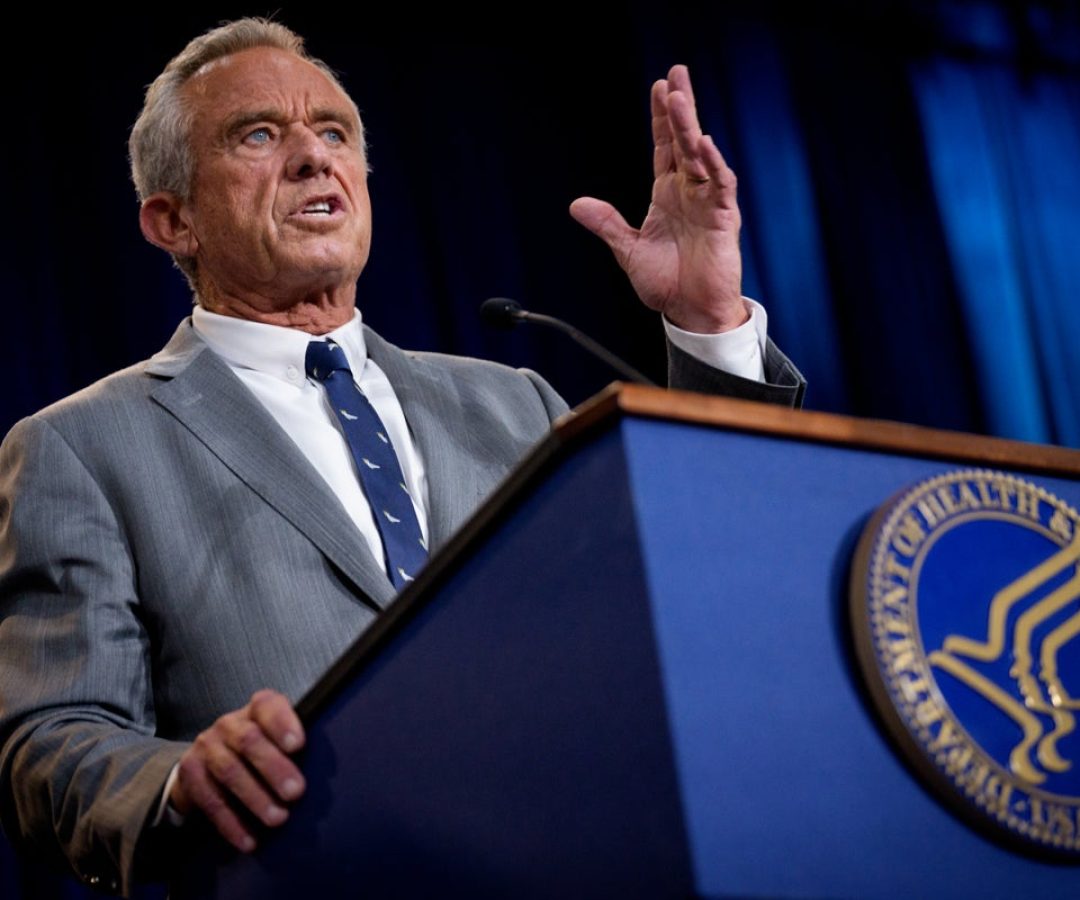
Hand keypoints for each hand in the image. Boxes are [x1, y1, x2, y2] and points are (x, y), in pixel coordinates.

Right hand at [171, 689, 305, 851]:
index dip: (282, 723)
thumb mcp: (276, 740)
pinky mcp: (191, 773)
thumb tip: (327, 773)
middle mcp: (229, 724)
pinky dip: (231, 823)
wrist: (208, 761)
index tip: (299, 745)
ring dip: (255, 797)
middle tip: (296, 792)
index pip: (268, 706)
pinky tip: (249, 840)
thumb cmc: (259, 750)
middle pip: (249, 741)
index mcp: (256, 710)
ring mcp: (207, 747)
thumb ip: (295, 748)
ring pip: (229, 770)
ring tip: (278, 818)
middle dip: (274, 768)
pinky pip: (210, 800)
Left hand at [570, 64, 746, 333]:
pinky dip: (713, 165)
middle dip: (680, 108)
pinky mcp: (723, 219)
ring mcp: (708, 203)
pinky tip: (703, 144)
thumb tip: (577, 204)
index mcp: (667, 195)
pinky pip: (720, 186)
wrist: (690, 312)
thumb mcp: (628, 250)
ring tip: (679, 99)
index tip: (659, 87)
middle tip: (675, 74)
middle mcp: (690, 192)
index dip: (662, 119)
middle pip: (685, 141)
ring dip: (690, 127)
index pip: (665, 148)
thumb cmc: (666, 283)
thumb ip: (607, 224)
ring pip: (701, 157)